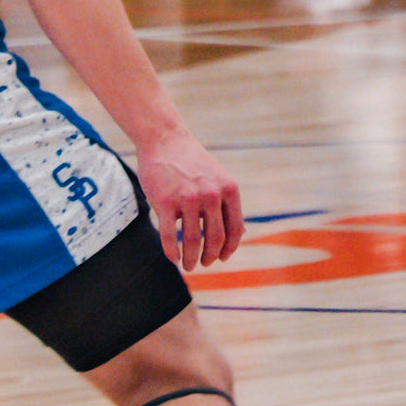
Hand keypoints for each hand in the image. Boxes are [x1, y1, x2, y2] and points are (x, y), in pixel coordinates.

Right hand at [135, 125, 243, 269]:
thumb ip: (228, 204)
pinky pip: (169, 237)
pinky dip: (172, 253)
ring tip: (189, 265)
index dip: (229, 249)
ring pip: (192, 241)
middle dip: (211, 257)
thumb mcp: (219, 179)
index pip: (235, 229)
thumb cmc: (193, 163)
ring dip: (191, 259)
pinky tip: (174, 258)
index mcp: (229, 189)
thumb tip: (241, 234)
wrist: (166, 140)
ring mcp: (187, 198)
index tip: (222, 258)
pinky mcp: (164, 202)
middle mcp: (211, 194)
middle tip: (204, 264)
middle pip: (215, 239)